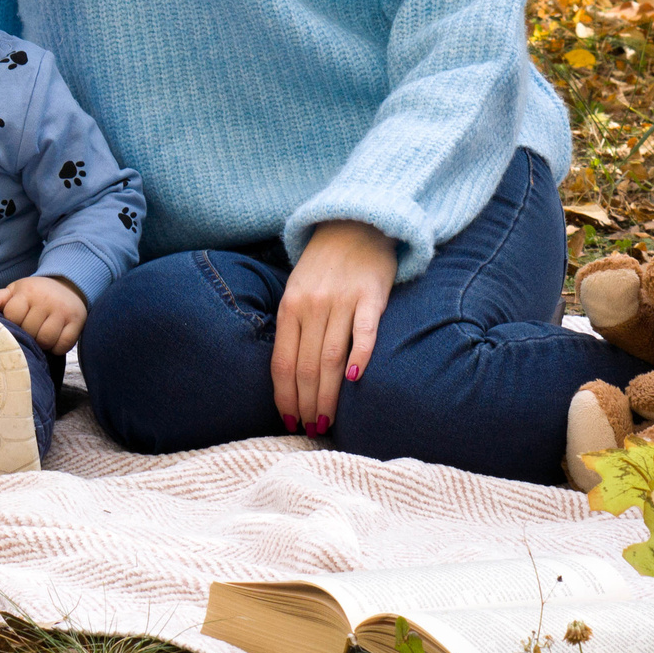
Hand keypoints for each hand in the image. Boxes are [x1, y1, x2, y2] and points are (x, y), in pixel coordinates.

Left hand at [0, 274, 86, 354]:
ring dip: (42, 343)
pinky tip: (54, 339)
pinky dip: (57, 348)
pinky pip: (63, 345)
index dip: (13, 323)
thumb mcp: (16, 291)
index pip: (12, 315)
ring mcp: (63, 310)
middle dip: (28, 334)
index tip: (17, 322)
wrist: (68, 285)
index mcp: (28, 291)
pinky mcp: (77, 321)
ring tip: (40, 335)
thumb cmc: (35, 293)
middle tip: (30, 330)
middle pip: (29, 330)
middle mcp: (46, 299)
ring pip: (46, 340)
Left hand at [272, 221, 395, 435]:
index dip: (285, 397)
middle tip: (312, 429)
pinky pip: (365, 332)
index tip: (290, 421)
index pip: (282, 363)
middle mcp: (312, 305)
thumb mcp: (296, 289)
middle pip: (306, 367)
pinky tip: (356, 382)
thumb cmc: (323, 265)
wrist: (355, 223)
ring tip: (329, 420)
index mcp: (290, 306)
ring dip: (329, 395)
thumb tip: (289, 377)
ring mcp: (342, 300)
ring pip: (332, 358)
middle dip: (307, 404)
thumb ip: (293, 326)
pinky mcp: (371, 295)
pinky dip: (360, 358)